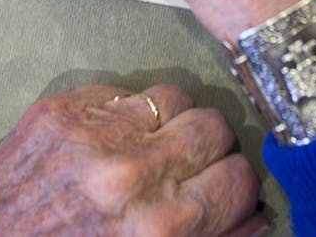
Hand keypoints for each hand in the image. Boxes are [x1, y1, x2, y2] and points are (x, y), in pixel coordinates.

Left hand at [0, 84, 263, 235]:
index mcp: (158, 229)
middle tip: (195, 165)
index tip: (229, 190)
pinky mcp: (64, 113)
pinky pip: (126, 92)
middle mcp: (130, 178)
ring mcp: (95, 138)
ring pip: (175, 98)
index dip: (238, 187)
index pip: (239, 181)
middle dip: (212, 149)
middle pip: (214, 129)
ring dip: (173, 122)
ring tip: (155, 146)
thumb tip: (252, 218)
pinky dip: (128, 113)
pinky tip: (114, 140)